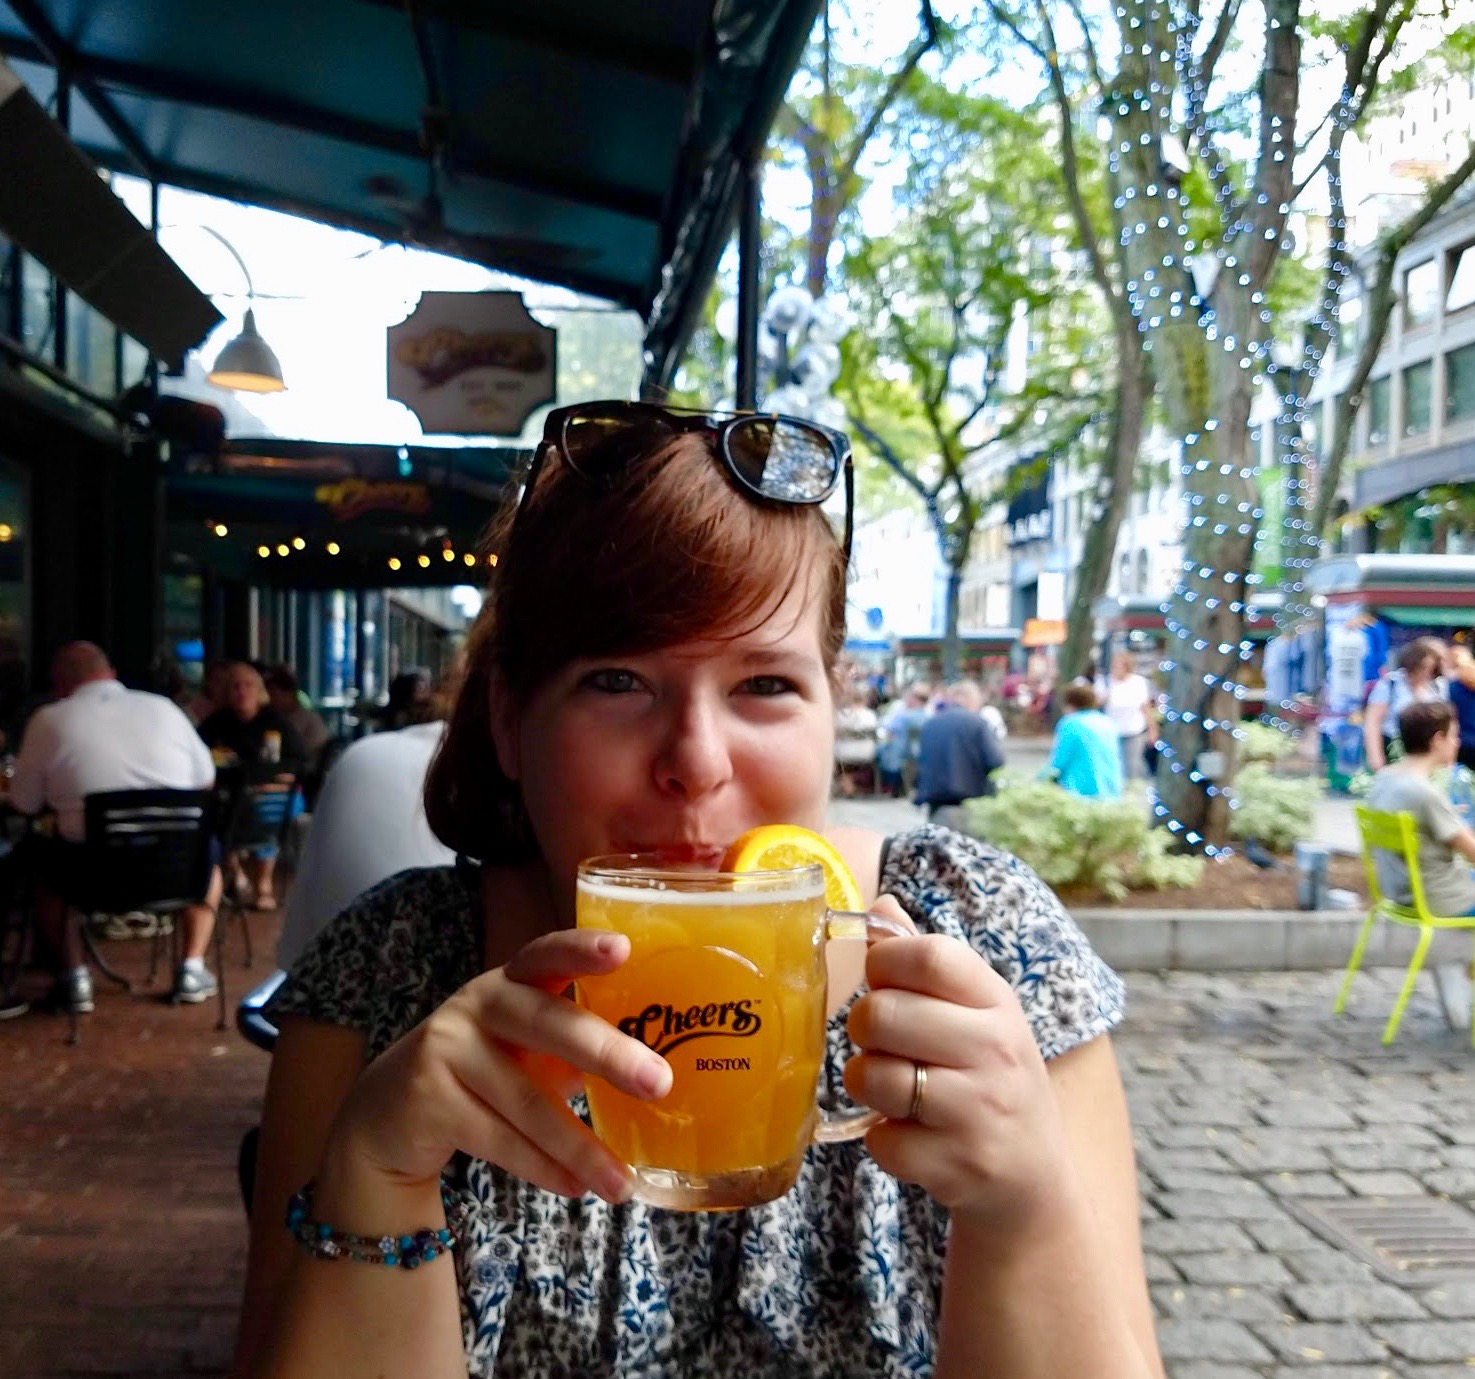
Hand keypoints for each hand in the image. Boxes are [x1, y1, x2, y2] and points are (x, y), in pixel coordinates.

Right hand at [322, 929, 671, 1203]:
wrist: (387, 1117)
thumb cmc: (484, 1073)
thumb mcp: (527, 1049)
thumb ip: (578, 1049)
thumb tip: (659, 1079)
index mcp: (512, 981)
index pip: (548, 953)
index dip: (582, 948)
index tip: (623, 949)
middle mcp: (478, 1003)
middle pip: (548, 1024)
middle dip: (607, 1054)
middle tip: (660, 1084)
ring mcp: (446, 1047)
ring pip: (527, 1100)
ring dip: (580, 1147)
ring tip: (621, 1183)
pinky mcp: (427, 1098)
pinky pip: (498, 1139)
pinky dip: (543, 1167)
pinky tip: (576, 1187)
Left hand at [843, 898, 1071, 1230]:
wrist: (1034, 1176)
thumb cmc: (990, 1077)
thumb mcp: (977, 1013)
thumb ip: (927, 961)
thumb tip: (881, 905)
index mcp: (996, 1001)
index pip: (928, 956)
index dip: (885, 962)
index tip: (880, 980)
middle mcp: (995, 1050)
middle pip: (884, 1014)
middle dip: (862, 1027)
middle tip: (879, 1042)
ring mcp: (979, 1111)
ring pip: (874, 1077)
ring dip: (866, 1083)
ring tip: (891, 1088)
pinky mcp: (959, 1166)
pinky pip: (881, 1140)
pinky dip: (883, 1140)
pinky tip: (911, 1135)